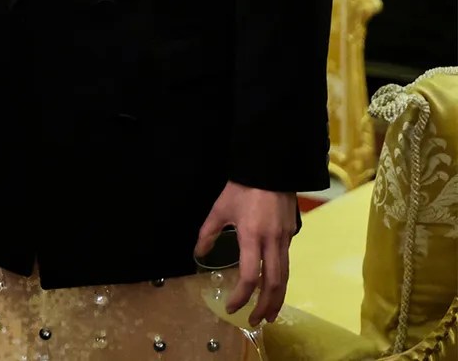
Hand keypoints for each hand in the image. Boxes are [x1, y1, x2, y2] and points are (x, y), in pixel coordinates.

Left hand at [195, 181, 297, 325]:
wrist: (271, 168)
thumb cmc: (241, 188)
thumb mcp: (220, 209)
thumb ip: (208, 233)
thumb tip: (199, 254)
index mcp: (252, 236)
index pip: (250, 275)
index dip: (241, 295)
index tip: (231, 307)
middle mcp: (272, 242)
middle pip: (274, 283)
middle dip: (265, 306)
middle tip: (254, 321)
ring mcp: (285, 239)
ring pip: (285, 277)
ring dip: (277, 299)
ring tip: (268, 314)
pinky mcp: (291, 235)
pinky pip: (287, 264)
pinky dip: (281, 282)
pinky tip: (274, 289)